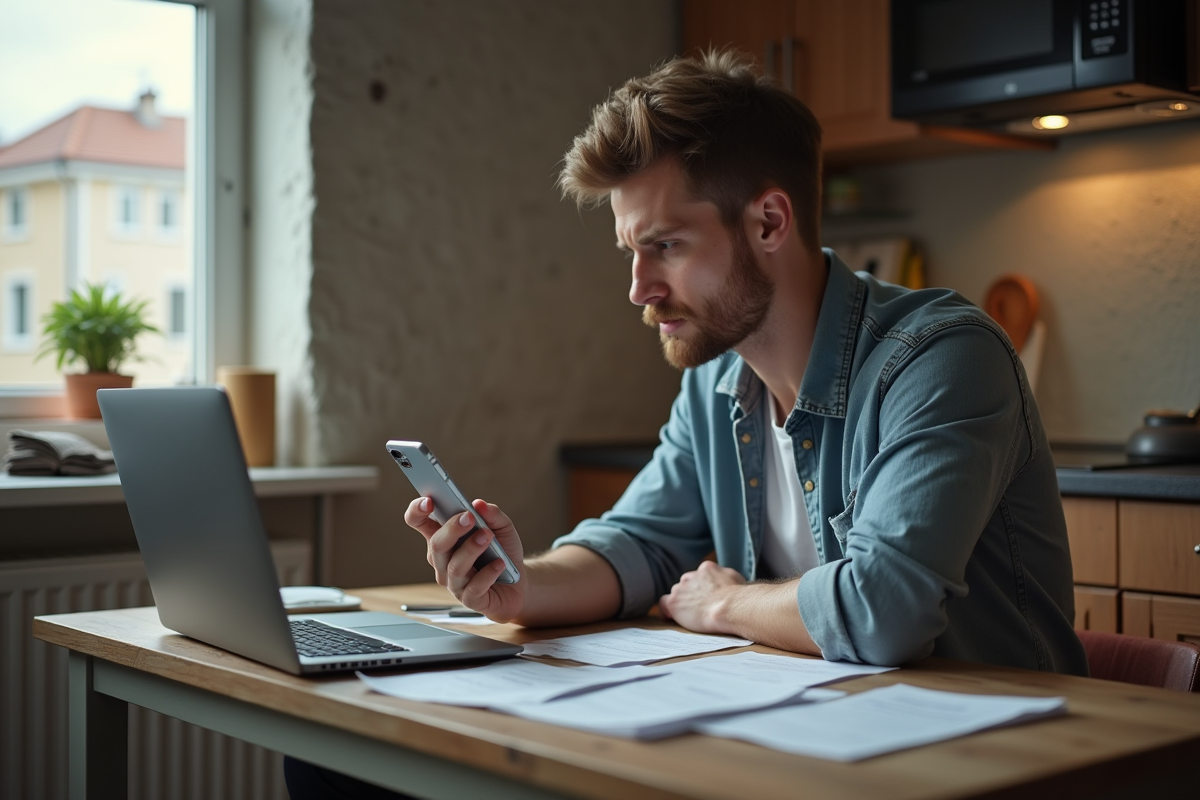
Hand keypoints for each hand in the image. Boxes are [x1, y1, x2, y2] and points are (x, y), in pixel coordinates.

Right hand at [404, 497, 525, 621]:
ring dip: (471, 549)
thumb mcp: (503, 528)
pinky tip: (500, 564)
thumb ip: (492, 514)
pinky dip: (488, 574)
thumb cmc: (503, 553)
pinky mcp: (470, 600)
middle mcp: (443, 561)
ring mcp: (454, 582)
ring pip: (454, 566)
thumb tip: (479, 504)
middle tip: (469, 517)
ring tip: (488, 536)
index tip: (428, 501)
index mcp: (445, 538)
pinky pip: (474, 587)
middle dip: (452, 529)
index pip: (419, 522)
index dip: (417, 511)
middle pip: (436, 544)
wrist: (519, 584)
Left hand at [658, 560, 745, 633]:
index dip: (702, 588)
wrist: (731, 607)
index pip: (699, 577)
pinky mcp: (674, 602)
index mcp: (706, 568)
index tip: (707, 598)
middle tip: (701, 608)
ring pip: (677, 594)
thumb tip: (726, 581)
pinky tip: (670, 617)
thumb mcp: (736, 579)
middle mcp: (691, 576)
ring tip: (692, 616)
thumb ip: (725, 577)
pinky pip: (663, 603)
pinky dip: (666, 610)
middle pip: (686, 584)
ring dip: (682, 603)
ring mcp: (681, 588)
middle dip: (692, 595)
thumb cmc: (738, 597)